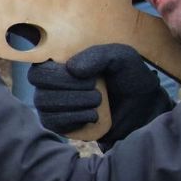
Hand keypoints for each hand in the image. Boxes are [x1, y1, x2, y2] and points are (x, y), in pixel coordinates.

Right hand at [28, 44, 171, 145]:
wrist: (143, 105)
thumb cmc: (128, 76)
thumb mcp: (121, 58)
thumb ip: (98, 56)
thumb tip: (72, 69)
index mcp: (59, 64)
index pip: (37, 71)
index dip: (56, 75)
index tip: (84, 76)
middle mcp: (50, 85)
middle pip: (39, 88)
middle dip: (70, 89)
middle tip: (95, 88)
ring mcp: (53, 106)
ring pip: (44, 105)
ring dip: (75, 103)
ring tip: (98, 101)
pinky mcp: (60, 124)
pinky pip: (52, 122)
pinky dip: (75, 118)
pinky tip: (93, 116)